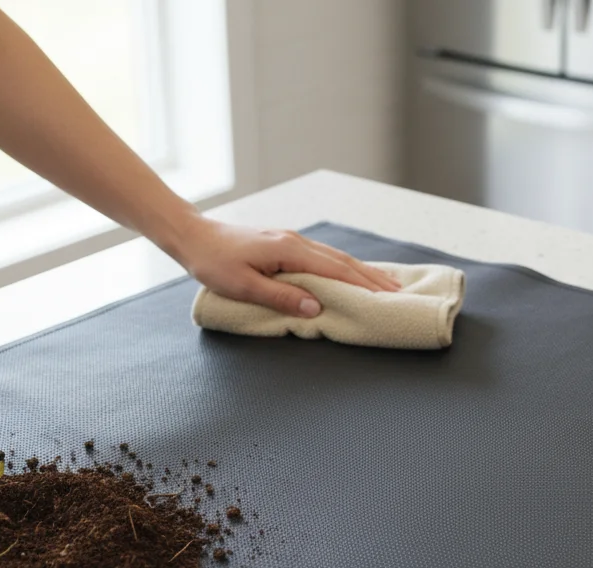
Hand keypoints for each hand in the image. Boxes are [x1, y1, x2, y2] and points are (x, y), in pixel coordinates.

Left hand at [166, 217, 401, 317]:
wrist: (193, 236)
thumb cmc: (213, 263)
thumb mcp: (244, 285)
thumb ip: (281, 296)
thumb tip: (317, 306)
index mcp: (290, 250)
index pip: (336, 270)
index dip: (363, 286)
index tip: (388, 298)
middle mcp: (296, 242)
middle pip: (343, 261)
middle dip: (372, 279)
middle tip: (399, 294)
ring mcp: (292, 241)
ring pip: (336, 257)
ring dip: (362, 272)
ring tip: (386, 284)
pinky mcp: (285, 244)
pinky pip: (324, 257)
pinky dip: (344, 266)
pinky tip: (351, 273)